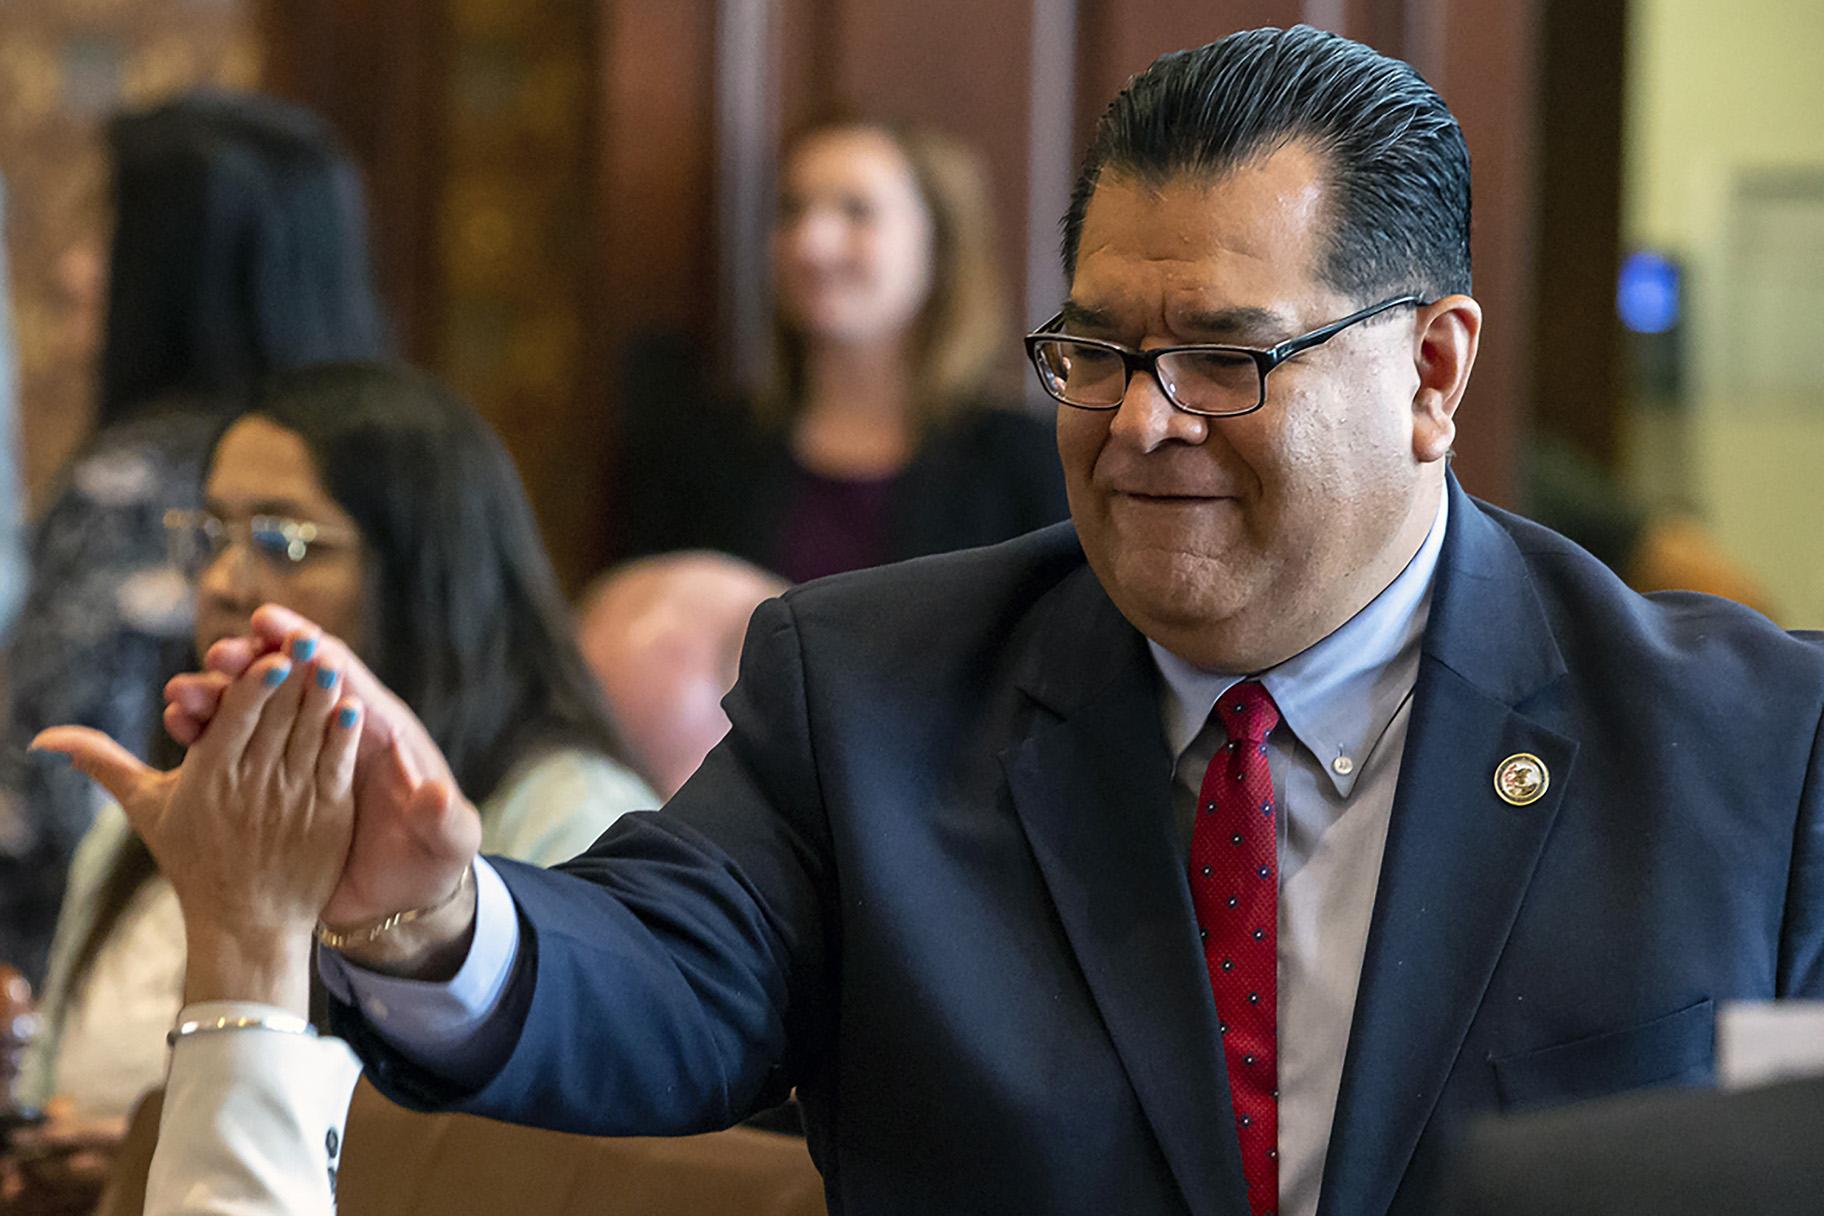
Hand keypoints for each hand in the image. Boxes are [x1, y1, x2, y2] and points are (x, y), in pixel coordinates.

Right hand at [34, 641, 360, 1005]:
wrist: (247, 923)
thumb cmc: (194, 860)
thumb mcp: (148, 809)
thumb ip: (104, 764)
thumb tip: (46, 738)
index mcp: (208, 778)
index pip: (235, 720)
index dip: (255, 686)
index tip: (270, 656)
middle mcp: (251, 786)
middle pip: (276, 719)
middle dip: (294, 676)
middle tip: (308, 640)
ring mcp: (292, 801)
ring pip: (309, 736)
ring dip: (322, 698)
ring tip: (330, 664)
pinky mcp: (326, 818)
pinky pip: (335, 767)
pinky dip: (344, 737)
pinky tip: (352, 707)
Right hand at [165, 606, 481, 975]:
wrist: (403, 901)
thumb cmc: (433, 857)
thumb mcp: (448, 841)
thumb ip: (445, 818)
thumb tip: (433, 795)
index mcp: (382, 730)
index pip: (343, 671)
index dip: (308, 645)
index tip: (269, 623)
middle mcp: (339, 734)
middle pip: (289, 683)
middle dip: (252, 663)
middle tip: (217, 656)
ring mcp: (303, 761)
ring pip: (253, 714)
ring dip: (218, 696)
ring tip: (182, 694)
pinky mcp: (277, 789)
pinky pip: (236, 754)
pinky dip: (207, 735)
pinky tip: (178, 725)